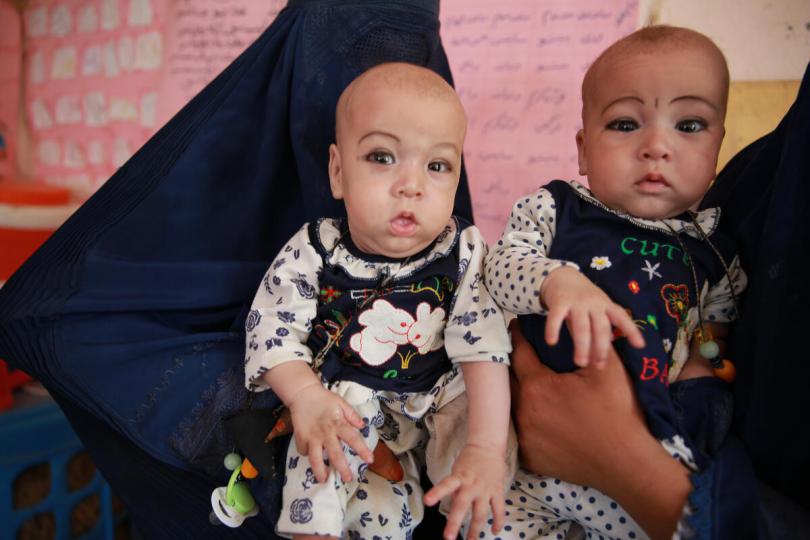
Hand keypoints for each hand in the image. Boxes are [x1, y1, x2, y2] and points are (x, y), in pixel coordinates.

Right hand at [287, 383, 373, 482]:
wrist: (303, 393)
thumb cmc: (325, 399)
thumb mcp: (341, 403)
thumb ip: (352, 415)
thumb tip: (363, 426)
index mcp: (338, 423)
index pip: (353, 439)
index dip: (362, 450)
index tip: (370, 460)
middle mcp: (325, 432)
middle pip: (335, 454)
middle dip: (342, 469)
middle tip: (348, 479)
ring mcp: (311, 436)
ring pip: (315, 458)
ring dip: (320, 471)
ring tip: (324, 480)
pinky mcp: (300, 438)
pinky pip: (304, 451)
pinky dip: (307, 454)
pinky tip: (311, 454)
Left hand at [423, 443, 505, 539]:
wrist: (488, 446)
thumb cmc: (469, 461)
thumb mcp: (457, 471)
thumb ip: (455, 490)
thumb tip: (453, 508)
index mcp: (458, 477)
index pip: (446, 485)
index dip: (436, 493)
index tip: (427, 501)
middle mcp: (471, 485)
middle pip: (462, 505)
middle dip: (455, 523)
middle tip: (448, 538)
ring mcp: (486, 490)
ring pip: (481, 513)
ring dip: (475, 529)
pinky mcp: (498, 491)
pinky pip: (499, 510)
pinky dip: (497, 522)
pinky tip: (494, 532)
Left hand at [509, 321, 689, 538]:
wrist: (626, 462)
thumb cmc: (617, 412)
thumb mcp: (605, 369)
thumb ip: (586, 340)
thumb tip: (574, 318)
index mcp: (537, 386)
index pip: (519, 353)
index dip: (518, 336)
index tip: (516, 325)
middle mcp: (523, 411)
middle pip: (510, 380)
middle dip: (515, 364)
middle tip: (520, 352)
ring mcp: (524, 437)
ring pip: (512, 407)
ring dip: (518, 392)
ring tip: (526, 381)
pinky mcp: (530, 457)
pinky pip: (520, 433)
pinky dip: (524, 421)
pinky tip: (534, 414)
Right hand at [541, 266, 643, 366]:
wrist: (563, 276)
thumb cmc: (584, 299)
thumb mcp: (597, 309)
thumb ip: (601, 329)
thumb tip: (604, 351)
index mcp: (606, 305)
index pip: (621, 318)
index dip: (631, 331)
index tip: (640, 346)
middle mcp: (594, 303)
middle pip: (601, 327)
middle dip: (601, 348)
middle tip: (599, 366)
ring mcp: (577, 302)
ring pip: (581, 326)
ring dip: (581, 345)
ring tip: (580, 363)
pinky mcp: (559, 302)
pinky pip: (556, 317)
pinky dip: (553, 330)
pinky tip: (552, 342)